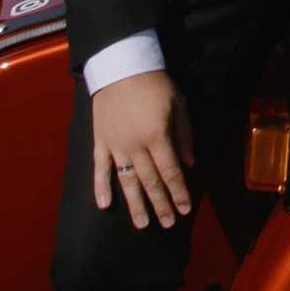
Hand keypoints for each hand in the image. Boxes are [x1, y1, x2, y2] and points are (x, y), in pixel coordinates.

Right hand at [90, 69, 195, 227]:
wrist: (121, 66)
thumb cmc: (155, 84)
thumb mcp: (179, 106)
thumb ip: (184, 136)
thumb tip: (189, 163)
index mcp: (158, 136)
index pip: (171, 173)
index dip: (179, 192)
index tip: (185, 209)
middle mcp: (136, 145)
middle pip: (150, 182)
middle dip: (161, 205)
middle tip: (167, 223)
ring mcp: (116, 145)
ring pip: (126, 181)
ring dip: (135, 204)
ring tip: (142, 224)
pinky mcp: (100, 141)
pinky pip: (100, 168)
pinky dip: (100, 187)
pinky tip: (105, 206)